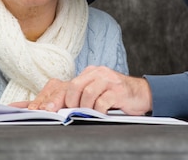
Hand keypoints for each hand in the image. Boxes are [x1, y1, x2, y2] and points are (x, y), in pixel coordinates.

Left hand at [27, 66, 151, 114]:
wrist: (141, 93)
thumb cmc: (116, 95)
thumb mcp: (97, 91)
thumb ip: (81, 96)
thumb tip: (59, 108)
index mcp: (90, 73)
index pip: (68, 84)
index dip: (56, 99)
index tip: (46, 110)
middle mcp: (98, 73)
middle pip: (75, 86)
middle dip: (70, 103)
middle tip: (72, 112)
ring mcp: (109, 80)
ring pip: (88, 93)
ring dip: (85, 107)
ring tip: (88, 113)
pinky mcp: (118, 90)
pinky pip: (103, 101)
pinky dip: (98, 110)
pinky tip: (101, 113)